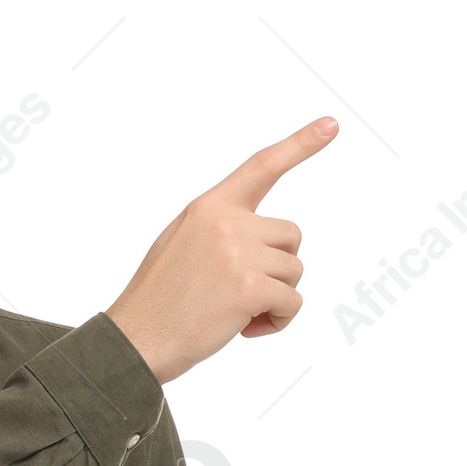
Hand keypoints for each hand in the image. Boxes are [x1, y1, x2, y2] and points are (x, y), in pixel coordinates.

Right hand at [104, 117, 338, 383]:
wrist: (135, 340)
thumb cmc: (158, 301)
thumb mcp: (180, 242)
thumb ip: (219, 229)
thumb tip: (259, 240)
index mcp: (209, 207)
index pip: (262, 166)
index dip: (300, 144)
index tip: (330, 125)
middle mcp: (227, 222)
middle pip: (290, 235)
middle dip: (278, 266)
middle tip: (246, 293)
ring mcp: (239, 253)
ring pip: (294, 270)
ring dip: (277, 297)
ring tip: (240, 313)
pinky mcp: (250, 288)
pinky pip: (292, 302)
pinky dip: (278, 320)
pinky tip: (247, 330)